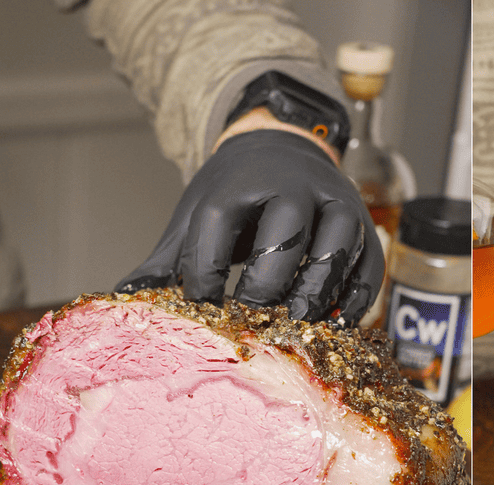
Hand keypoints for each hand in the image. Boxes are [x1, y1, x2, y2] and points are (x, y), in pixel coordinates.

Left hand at [116, 128, 382, 325]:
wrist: (287, 150)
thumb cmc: (240, 191)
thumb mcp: (198, 213)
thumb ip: (167, 260)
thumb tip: (124, 297)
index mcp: (241, 181)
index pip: (220, 220)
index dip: (208, 267)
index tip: (203, 303)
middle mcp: (295, 187)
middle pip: (286, 233)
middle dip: (268, 283)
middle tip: (254, 319)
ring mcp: (336, 204)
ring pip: (337, 247)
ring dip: (317, 293)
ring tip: (297, 326)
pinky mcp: (367, 229)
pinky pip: (369, 267)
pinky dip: (355, 301)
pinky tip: (333, 326)